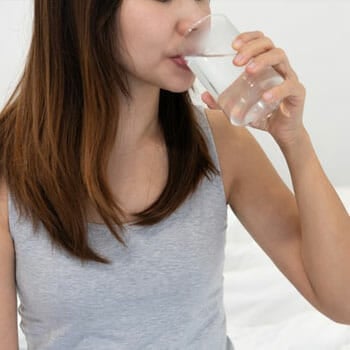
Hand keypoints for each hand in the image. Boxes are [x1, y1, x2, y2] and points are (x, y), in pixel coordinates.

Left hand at [202, 31, 305, 145]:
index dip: (248, 38)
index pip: (260, 41)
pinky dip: (277, 90)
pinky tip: (265, 97)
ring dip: (263, 61)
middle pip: (269, 45)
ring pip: (280, 57)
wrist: (282, 131)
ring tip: (248, 71)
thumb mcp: (240, 106)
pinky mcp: (297, 93)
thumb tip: (204, 96)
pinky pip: (289, 86)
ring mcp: (289, 77)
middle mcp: (279, 67)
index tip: (233, 45)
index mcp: (266, 65)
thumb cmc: (263, 113)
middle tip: (236, 61)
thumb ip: (222, 102)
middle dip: (251, 48)